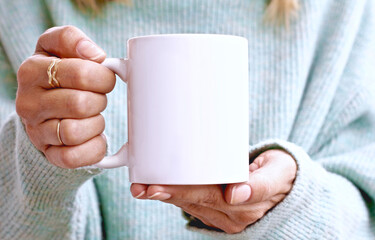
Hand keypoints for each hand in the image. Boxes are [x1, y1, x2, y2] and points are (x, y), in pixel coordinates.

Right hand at [16, 25, 115, 167]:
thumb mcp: (57, 47)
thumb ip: (71, 39)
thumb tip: (94, 54)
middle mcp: (29, 103)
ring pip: (76, 132)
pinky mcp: (50, 154)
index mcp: (32, 71)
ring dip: (96, 123)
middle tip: (98, 97)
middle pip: (81, 104)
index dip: (103, 77)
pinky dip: (93, 147)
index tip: (105, 78)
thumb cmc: (58, 74)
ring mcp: (37, 132)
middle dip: (100, 100)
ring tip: (93, 116)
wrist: (42, 107)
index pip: (80, 73)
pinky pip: (74, 157)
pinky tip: (94, 136)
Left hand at [130, 149, 296, 233]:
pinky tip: (161, 188)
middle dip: (165, 194)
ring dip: (166, 196)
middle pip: (193, 202)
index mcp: (247, 204)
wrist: (289, 186)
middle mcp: (234, 216)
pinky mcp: (221, 214)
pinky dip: (178, 196)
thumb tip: (236, 194)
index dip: (179, 192)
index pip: (206, 196)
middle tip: (140, 187)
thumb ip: (261, 183)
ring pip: (191, 206)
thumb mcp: (280, 170)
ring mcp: (226, 218)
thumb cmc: (283, 172)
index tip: (156, 187)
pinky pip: (195, 206)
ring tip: (142, 187)